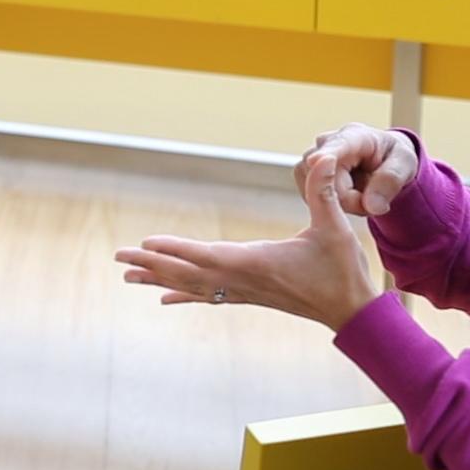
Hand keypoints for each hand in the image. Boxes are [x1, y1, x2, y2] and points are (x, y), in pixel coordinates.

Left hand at [115, 157, 378, 331]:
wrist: (351, 312)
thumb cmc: (342, 270)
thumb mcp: (334, 227)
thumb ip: (324, 192)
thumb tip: (323, 157)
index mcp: (256, 263)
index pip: (206, 255)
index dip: (175, 249)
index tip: (145, 244)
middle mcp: (243, 281)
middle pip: (187, 273)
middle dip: (151, 264)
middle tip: (118, 258)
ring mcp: (244, 292)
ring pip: (192, 286)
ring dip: (159, 279)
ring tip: (128, 276)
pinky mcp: (249, 297)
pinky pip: (208, 297)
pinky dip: (182, 295)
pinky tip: (164, 299)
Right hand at [294, 123, 419, 216]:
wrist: (381, 159)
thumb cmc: (393, 157)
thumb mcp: (404, 165)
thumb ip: (390, 182)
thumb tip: (371, 205)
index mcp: (354, 135)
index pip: (337, 145)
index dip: (325, 155)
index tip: (315, 161)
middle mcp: (327, 143)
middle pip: (327, 180)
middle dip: (351, 199)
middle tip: (374, 198)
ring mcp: (312, 159)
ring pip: (316, 191)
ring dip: (342, 202)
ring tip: (362, 193)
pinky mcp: (305, 175)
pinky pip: (312, 198)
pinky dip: (332, 204)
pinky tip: (348, 195)